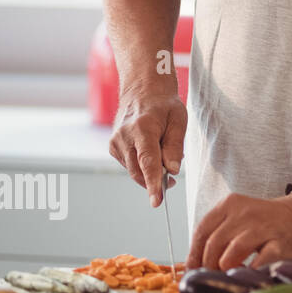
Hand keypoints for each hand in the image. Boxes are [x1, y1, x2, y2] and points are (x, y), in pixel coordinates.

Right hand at [108, 89, 184, 207]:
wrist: (143, 91)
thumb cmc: (164, 106)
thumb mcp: (179, 120)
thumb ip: (175, 146)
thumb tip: (172, 170)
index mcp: (142, 128)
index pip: (148, 162)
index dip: (153, 183)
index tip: (156, 201)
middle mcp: (124, 136)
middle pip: (138, 170)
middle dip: (155, 182)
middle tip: (171, 181)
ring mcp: (115, 142)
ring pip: (133, 171)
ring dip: (148, 174)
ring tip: (164, 161)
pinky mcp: (112, 147)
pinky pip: (129, 165)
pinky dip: (141, 166)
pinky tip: (150, 151)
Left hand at [186, 193, 291, 269]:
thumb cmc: (264, 223)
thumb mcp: (238, 219)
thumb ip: (218, 235)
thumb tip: (192, 265)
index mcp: (230, 204)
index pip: (202, 231)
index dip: (194, 255)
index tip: (193, 271)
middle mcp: (245, 213)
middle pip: (214, 244)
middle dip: (209, 266)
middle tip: (213, 276)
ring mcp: (263, 227)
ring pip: (232, 252)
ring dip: (227, 269)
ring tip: (230, 275)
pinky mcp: (280, 242)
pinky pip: (260, 261)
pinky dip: (250, 272)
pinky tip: (248, 275)